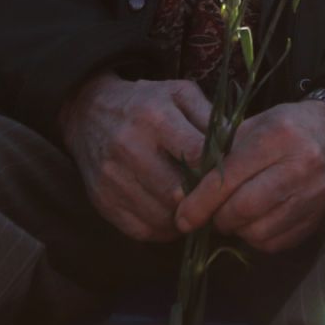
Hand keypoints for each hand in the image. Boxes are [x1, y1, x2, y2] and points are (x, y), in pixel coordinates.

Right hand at [58, 72, 214, 241]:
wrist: (88, 112)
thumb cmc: (145, 102)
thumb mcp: (179, 94)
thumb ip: (210, 117)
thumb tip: (237, 148)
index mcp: (154, 117)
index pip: (196, 155)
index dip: (218, 169)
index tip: (229, 174)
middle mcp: (129, 148)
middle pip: (178, 193)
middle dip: (202, 199)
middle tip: (216, 199)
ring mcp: (112, 178)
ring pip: (162, 217)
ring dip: (185, 219)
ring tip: (196, 207)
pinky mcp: (102, 201)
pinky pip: (142, 230)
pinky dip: (164, 229)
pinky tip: (174, 215)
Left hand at [176, 100, 324, 252]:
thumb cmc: (281, 127)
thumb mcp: (249, 126)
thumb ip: (216, 157)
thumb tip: (182, 195)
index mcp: (277, 136)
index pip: (229, 177)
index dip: (200, 202)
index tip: (183, 217)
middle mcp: (301, 165)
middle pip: (244, 208)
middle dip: (218, 218)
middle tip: (212, 214)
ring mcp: (314, 194)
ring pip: (259, 231)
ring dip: (238, 230)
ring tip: (235, 216)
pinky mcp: (319, 216)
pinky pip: (276, 242)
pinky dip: (257, 238)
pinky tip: (255, 222)